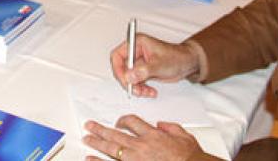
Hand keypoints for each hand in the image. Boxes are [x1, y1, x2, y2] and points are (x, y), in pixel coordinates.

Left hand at [83, 117, 203, 160]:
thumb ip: (171, 127)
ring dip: (97, 143)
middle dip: (100, 129)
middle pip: (115, 135)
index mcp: (152, 135)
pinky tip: (90, 159)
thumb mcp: (184, 136)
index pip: (132, 122)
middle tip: (90, 126)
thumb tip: (161, 124)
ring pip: (111, 149)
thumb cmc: (190, 157)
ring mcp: (135, 160)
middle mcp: (141, 146)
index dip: (123, 120)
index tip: (118, 122)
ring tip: (87, 139)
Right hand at [109, 34, 199, 97]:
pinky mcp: (143, 71)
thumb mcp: (159, 65)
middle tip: (135, 89)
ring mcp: (139, 62)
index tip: (124, 79)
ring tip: (145, 92)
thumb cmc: (177, 57)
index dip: (118, 69)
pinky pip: (135, 82)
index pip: (118, 55)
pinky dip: (141, 89)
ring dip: (135, 87)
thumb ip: (143, 71)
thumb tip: (129, 76)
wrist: (187, 64)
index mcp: (137, 43)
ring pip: (128, 77)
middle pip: (121, 68)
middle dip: (128, 81)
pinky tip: (150, 91)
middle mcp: (136, 52)